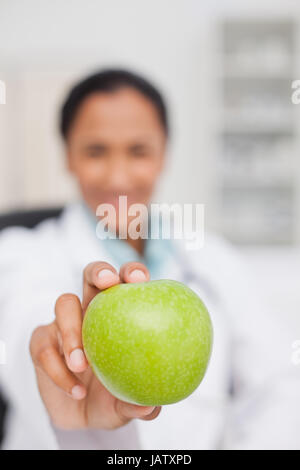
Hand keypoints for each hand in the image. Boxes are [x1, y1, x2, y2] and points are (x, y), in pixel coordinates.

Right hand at [30, 261, 161, 429]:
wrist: (79, 416)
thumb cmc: (110, 398)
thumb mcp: (125, 405)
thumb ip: (136, 404)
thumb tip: (151, 408)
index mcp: (120, 314)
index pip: (127, 281)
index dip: (132, 272)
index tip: (141, 279)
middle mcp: (92, 310)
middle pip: (92, 275)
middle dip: (99, 271)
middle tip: (109, 282)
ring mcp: (65, 322)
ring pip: (64, 303)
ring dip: (72, 330)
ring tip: (82, 363)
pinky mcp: (42, 340)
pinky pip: (44, 346)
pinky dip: (58, 370)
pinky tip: (74, 390)